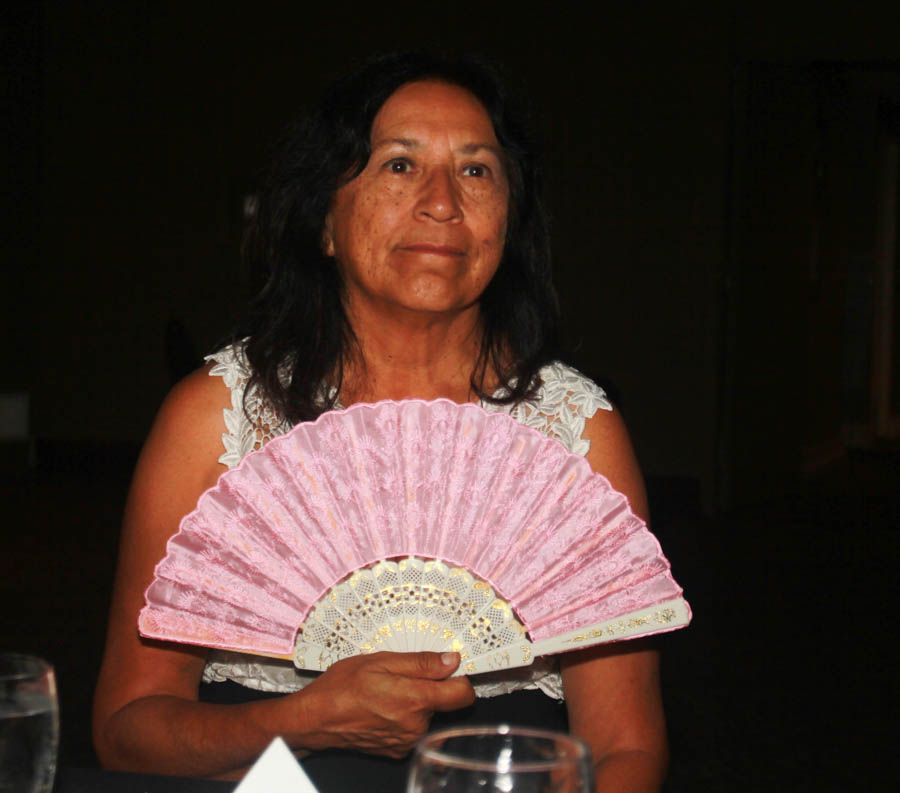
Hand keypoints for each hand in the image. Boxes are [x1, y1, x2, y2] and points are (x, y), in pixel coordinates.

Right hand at [296, 651, 474, 757]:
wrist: (315, 720)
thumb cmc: (342, 687)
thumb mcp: (381, 661)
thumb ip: (421, 662)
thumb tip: (451, 661)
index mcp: (415, 699)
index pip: (463, 695)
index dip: (460, 679)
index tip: (449, 670)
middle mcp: (415, 725)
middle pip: (444, 704)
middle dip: (430, 688)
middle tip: (402, 676)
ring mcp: (406, 741)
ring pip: (427, 716)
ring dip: (415, 703)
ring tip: (387, 692)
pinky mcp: (396, 751)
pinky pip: (412, 730)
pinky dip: (403, 718)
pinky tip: (382, 708)